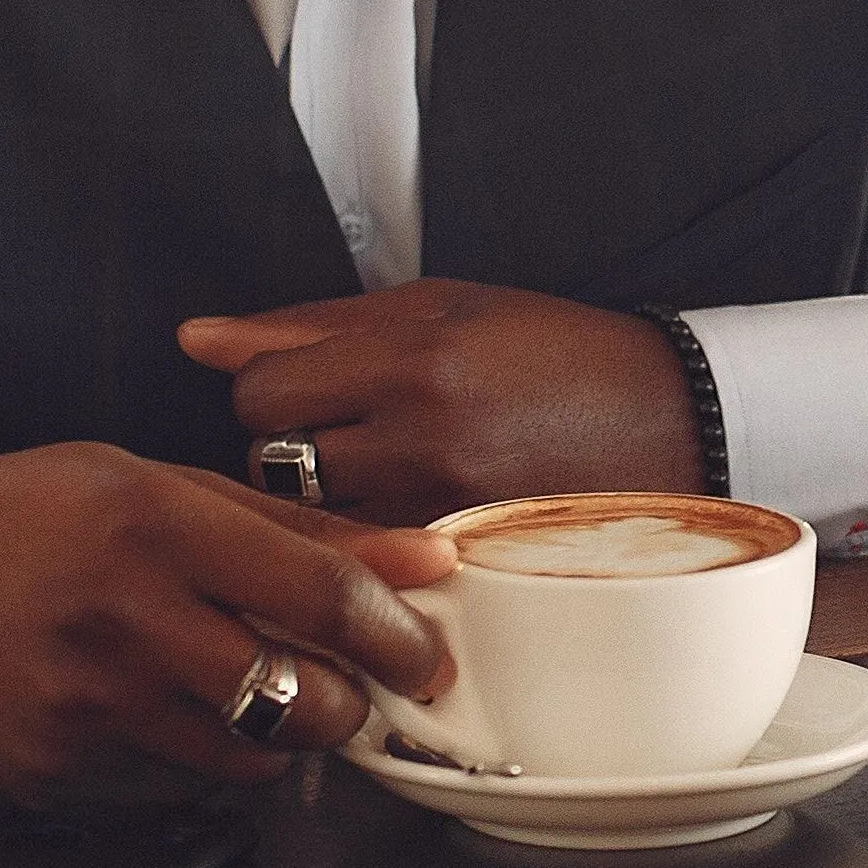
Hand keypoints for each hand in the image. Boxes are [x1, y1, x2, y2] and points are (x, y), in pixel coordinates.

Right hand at [0, 445, 457, 800]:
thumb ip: (282, 523)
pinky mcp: (51, 771)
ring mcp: (82, 706)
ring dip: (274, 737)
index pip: (322, 594)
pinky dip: (187, 754)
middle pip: (302, 700)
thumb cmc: (5, 516)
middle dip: (350, 707)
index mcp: (151, 523)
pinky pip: (166, 781)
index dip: (399, 635)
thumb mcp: (140, 482)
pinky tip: (148, 707)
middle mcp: (121, 617)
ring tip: (250, 692)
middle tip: (354, 689)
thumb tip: (413, 557)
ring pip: (245, 759)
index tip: (428, 653)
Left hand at [173, 283, 700, 521]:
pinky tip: (407, 517)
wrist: (671, 418)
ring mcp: (442, 506)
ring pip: (311, 520)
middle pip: (272, 460)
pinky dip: (370, 543)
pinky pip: (367, 560)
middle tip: (348, 435)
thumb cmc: (552, 352)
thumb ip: (310, 326)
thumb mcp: (437, 308)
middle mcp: (420, 436)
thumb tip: (196, 339)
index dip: (272, 389)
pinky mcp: (463, 556)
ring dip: (324, 503)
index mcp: (410, 357)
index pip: (260, 390)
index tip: (310, 389)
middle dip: (292, 447)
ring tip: (382, 476)